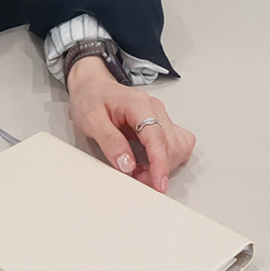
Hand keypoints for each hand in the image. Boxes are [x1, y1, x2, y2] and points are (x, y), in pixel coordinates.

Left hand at [67, 56, 195, 192]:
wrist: (92, 87)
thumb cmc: (91, 100)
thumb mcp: (92, 121)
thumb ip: (110, 143)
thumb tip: (127, 165)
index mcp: (139, 105)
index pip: (157, 137)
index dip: (160, 163)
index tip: (159, 183)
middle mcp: (155, 109)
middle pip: (172, 145)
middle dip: (159, 169)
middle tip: (137, 179)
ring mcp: (160, 116)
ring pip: (178, 146)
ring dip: (164, 165)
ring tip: (140, 171)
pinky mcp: (161, 125)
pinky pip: (176, 144)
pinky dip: (166, 159)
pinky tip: (148, 164)